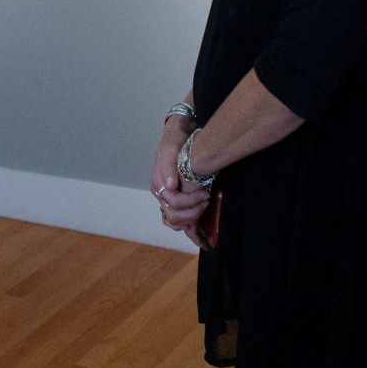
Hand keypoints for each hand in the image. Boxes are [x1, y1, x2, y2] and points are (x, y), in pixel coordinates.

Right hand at [152, 117, 208, 235]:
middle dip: (193, 214)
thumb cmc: (178, 136)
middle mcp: (161, 192)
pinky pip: (179, 220)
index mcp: (158, 182)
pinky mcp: (177, 198)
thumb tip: (170, 186)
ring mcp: (167, 197)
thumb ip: (169, 163)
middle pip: (173, 217)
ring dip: (191, 223)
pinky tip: (203, 237)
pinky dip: (190, 229)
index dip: (190, 202)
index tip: (206, 195)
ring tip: (206, 215)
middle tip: (208, 201)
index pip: (173, 203)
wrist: (182, 130)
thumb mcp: (173, 143)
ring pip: (174, 222)